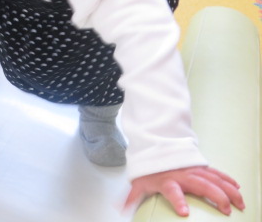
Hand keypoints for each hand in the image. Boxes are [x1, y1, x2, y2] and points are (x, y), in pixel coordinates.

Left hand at [125, 166, 244, 216]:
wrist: (155, 148)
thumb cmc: (149, 170)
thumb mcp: (138, 182)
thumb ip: (131, 197)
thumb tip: (121, 209)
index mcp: (167, 180)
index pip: (172, 191)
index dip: (178, 201)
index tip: (184, 213)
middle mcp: (182, 174)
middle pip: (201, 184)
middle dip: (215, 196)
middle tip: (226, 210)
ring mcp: (193, 170)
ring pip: (213, 179)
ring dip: (228, 190)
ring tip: (239, 204)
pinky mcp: (200, 167)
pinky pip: (216, 173)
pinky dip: (227, 180)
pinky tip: (237, 188)